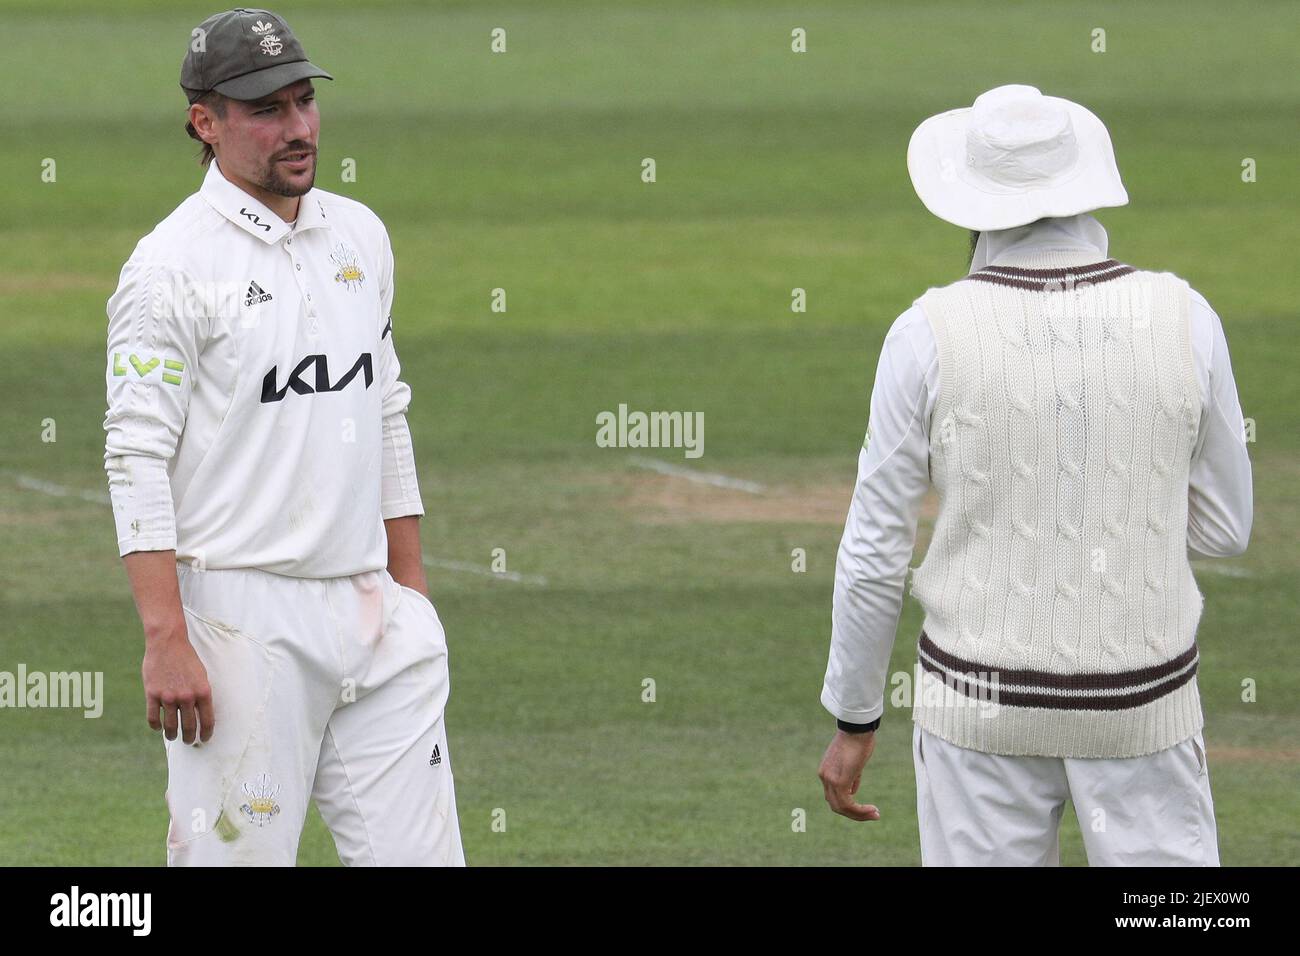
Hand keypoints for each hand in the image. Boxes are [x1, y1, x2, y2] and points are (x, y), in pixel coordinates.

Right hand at [142, 623, 213, 744]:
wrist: (168, 643)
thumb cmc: (187, 659)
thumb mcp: (201, 675)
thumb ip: (200, 694)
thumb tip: (200, 713)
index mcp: (203, 692)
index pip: (207, 720)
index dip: (206, 733)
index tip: (204, 739)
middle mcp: (187, 697)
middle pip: (188, 726)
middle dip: (189, 737)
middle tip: (188, 741)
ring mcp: (169, 696)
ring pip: (170, 725)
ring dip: (172, 735)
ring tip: (173, 737)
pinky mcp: (152, 694)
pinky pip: (153, 717)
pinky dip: (155, 726)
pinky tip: (158, 727)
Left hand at [818, 728, 880, 820]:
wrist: (857, 728)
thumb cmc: (858, 740)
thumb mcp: (853, 762)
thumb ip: (852, 777)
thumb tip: (853, 790)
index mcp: (826, 772)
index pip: (833, 796)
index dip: (849, 806)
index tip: (866, 808)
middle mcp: (824, 777)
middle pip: (835, 805)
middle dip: (855, 814)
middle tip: (873, 814)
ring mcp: (830, 779)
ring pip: (841, 807)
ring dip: (859, 815)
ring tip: (875, 815)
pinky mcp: (839, 781)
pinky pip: (847, 804)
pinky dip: (860, 811)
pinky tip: (872, 810)